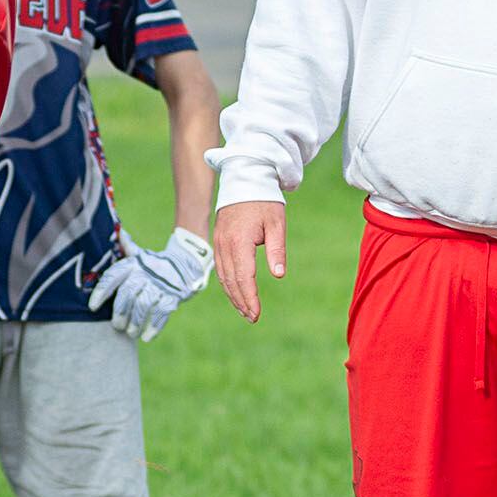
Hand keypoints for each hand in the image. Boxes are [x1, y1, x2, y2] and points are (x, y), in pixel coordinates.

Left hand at [89, 227, 214, 343]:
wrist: (188, 262)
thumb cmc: (156, 263)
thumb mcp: (141, 255)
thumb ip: (127, 249)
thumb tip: (118, 233)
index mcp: (134, 264)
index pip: (113, 276)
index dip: (101, 292)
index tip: (92, 307)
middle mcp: (145, 273)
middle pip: (127, 293)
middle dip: (120, 312)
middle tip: (116, 325)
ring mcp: (161, 284)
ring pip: (143, 305)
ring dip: (135, 322)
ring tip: (130, 333)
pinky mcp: (174, 295)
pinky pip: (162, 313)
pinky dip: (154, 326)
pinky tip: (147, 337)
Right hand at [210, 199, 286, 322]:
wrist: (245, 179)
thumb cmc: (265, 201)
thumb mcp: (276, 224)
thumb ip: (277, 250)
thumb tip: (278, 275)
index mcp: (240, 241)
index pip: (244, 277)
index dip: (250, 298)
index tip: (257, 314)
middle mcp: (225, 244)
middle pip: (231, 281)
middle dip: (241, 301)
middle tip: (252, 317)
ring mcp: (219, 242)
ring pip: (223, 276)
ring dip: (233, 295)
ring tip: (245, 310)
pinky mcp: (218, 240)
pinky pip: (220, 267)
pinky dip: (227, 283)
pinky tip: (235, 292)